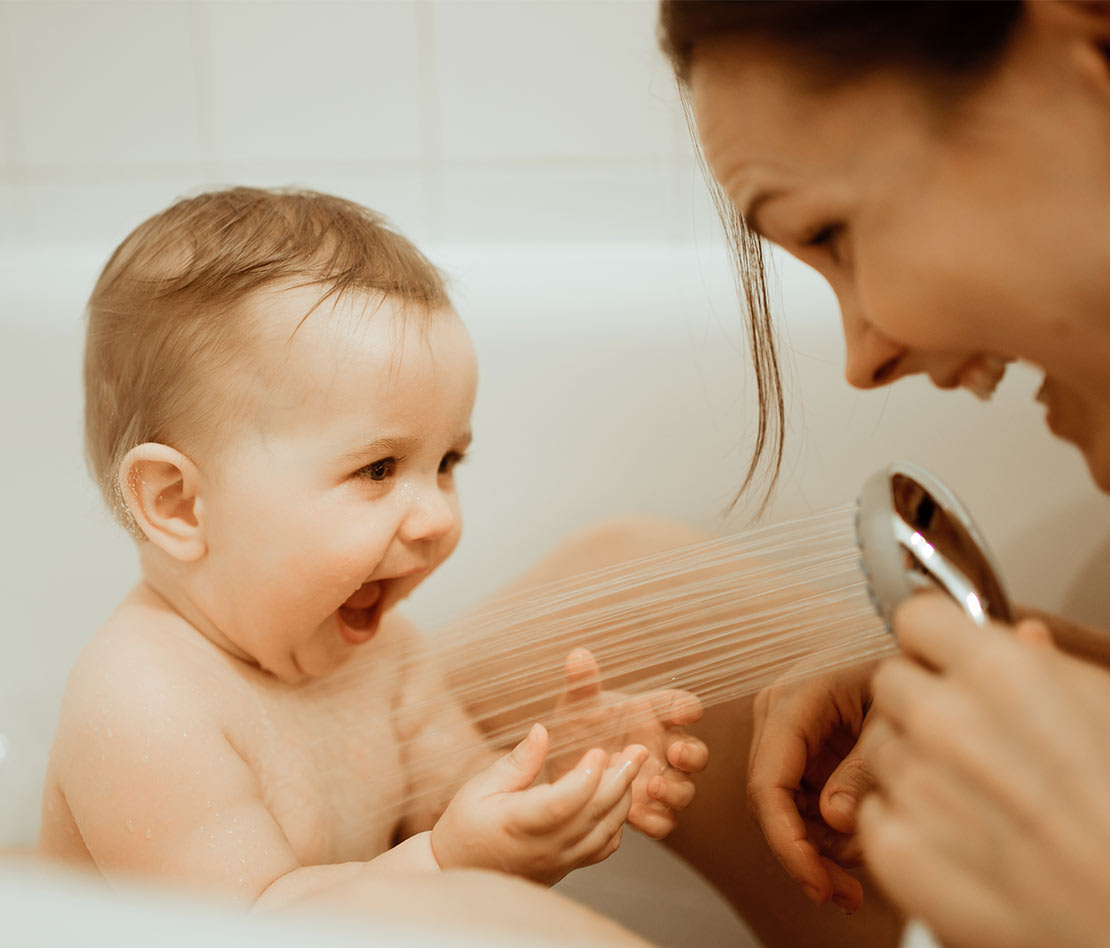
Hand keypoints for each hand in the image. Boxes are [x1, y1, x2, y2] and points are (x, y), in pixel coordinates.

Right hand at [430, 722, 647, 885]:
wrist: (459, 871)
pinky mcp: (566, 867)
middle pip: (595, 814)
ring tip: (629, 766)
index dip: (587, 777)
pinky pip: (602, 848)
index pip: (564, 803)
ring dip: (623, 797)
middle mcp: (545, 847)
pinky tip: (616, 799)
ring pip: (606, 832)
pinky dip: (617, 823)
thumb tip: (542, 731)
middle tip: (637, 750)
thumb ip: (517, 762)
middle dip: (621, 779)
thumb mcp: (480, 787)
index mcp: (519, 823)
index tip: (599, 751)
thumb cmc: (465, 826)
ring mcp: (559, 861)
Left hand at [547, 649, 708, 838]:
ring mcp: (659, 782)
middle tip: (675, 752)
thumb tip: (578, 655)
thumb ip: (582, 684)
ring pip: (685, 790)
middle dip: (691, 754)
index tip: (685, 711)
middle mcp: (663, 749)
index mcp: (654, 716)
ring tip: (652, 787)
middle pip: (696, 753)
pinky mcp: (648, 811)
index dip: (688, 708)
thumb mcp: (576, 706)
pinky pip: (664, 821)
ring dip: (675, 790)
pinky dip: (655, 820)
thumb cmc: (578, 729)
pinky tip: (635, 815)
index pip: (682, 706)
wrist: (560, 770)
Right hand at [748, 656, 888, 910]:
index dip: (787, 842)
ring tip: (856, 879)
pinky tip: (853, 852)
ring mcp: (786, 733)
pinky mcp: (802, 748)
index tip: (816, 881)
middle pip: (772, 803)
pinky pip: (801, 800)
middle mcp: (777, 716)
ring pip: (784, 808)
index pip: (768, 783)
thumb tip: (835, 821)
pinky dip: (822, 832)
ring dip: (815, 849)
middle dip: (804, 854)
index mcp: (792, 701)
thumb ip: (863, 768)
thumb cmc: (903, 664)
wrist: (912, 645)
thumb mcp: (892, 715)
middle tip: (845, 894)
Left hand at [859, 593, 1109, 947]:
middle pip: (889, 682)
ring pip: (876, 747)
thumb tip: (1022, 638)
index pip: (917, 617)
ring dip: (911, 765)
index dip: (934, 641)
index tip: (944, 657)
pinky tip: (959, 841)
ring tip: (976, 799)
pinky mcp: (897, 852)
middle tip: (968, 740)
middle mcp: (946, 722)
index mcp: (1001, 673)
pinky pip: (872, 813)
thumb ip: (1051, 670)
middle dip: (919, 703)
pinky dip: (903, 825)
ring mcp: (917, 787)